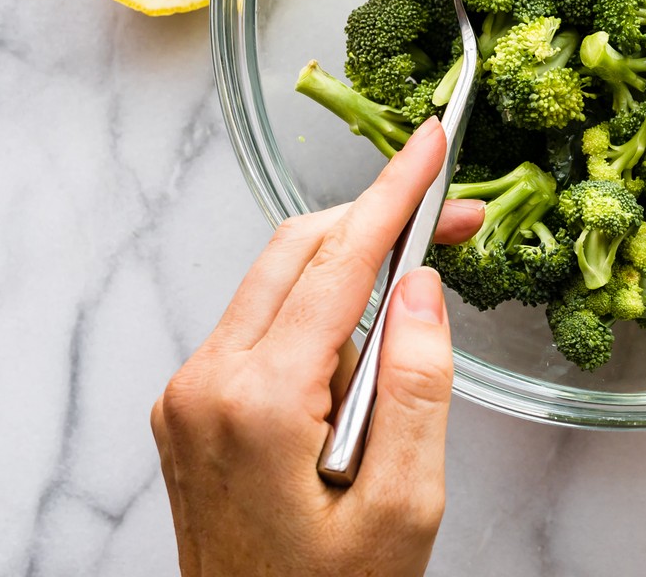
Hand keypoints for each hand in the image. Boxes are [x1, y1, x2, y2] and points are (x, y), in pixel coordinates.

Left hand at [150, 117, 483, 576]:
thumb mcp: (406, 504)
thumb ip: (418, 383)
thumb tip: (419, 285)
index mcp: (259, 402)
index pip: (339, 263)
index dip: (395, 193)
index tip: (432, 141)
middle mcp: (207, 383)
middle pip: (298, 251)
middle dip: (378, 220)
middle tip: (454, 222)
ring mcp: (190, 393)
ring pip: (279, 281)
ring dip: (352, 273)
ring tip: (412, 324)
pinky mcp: (192, 405)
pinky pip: (263, 323)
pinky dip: (319, 316)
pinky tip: (361, 363)